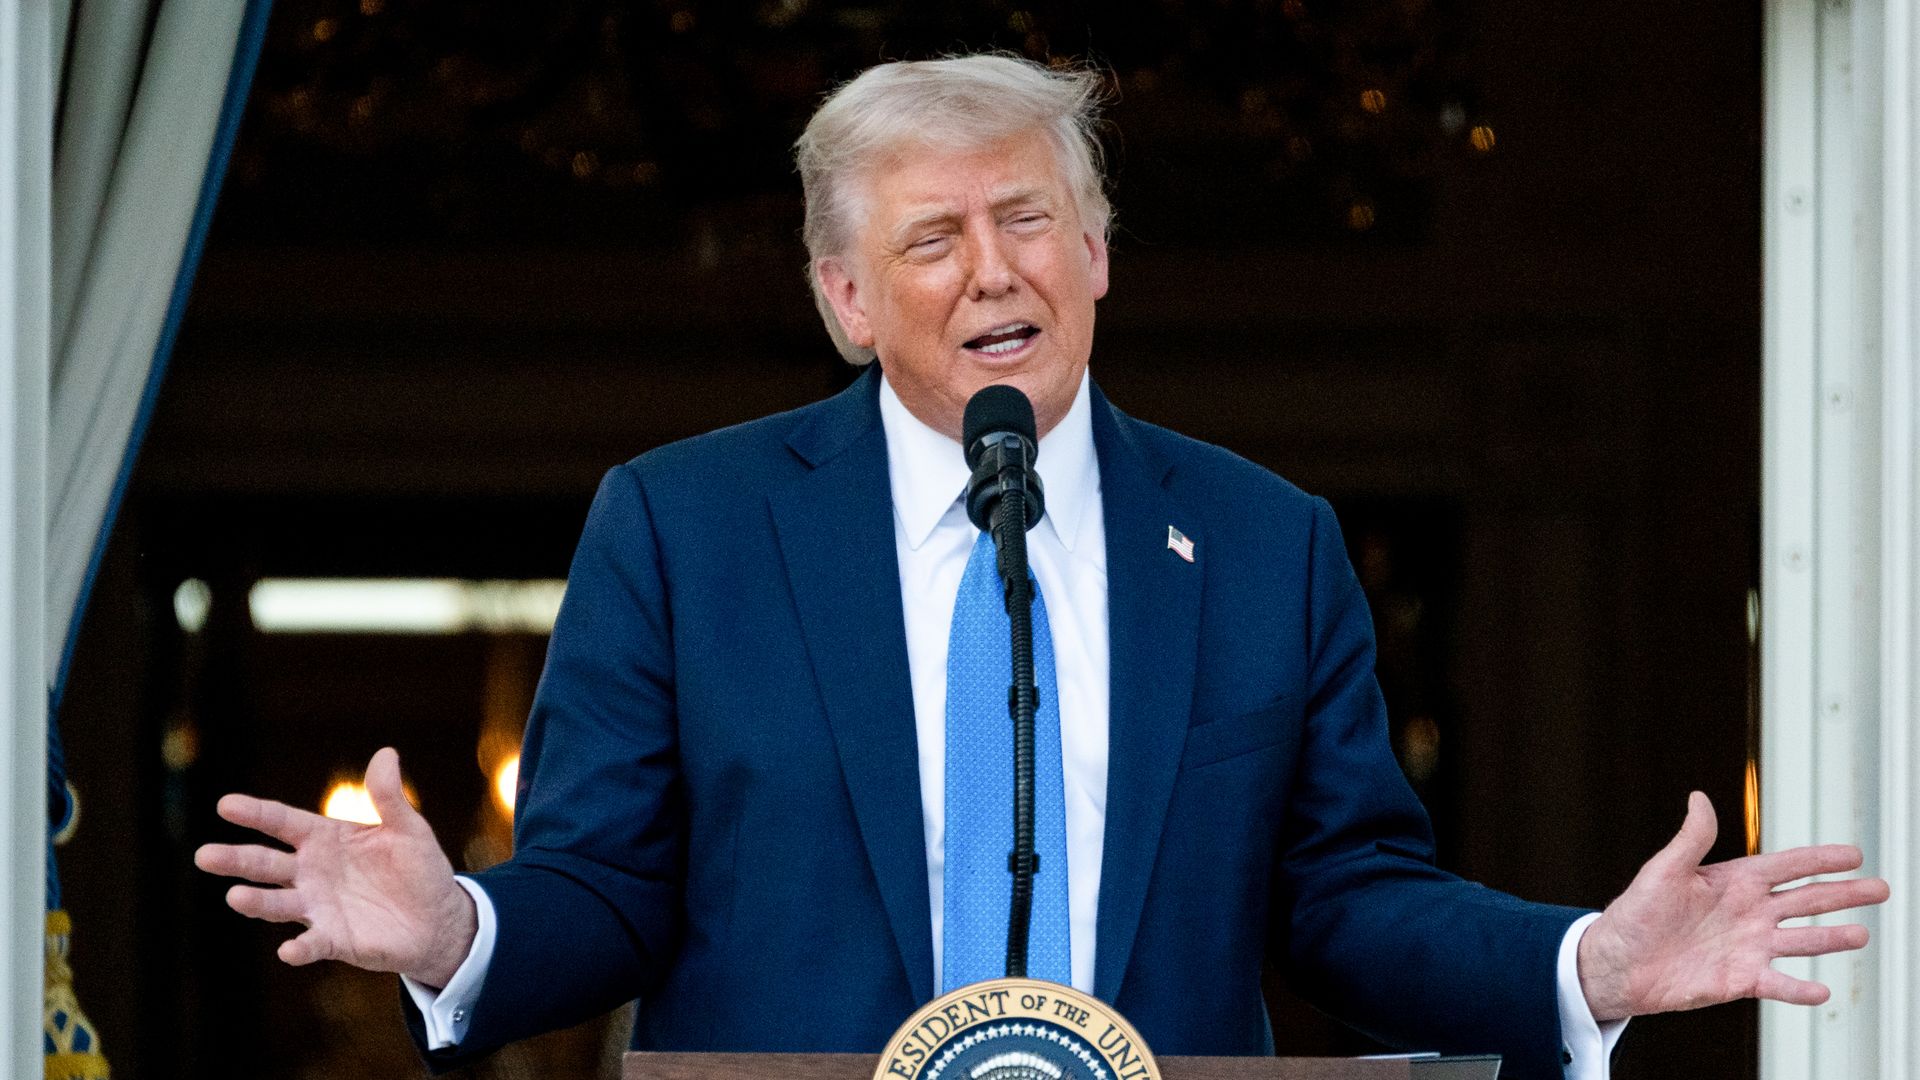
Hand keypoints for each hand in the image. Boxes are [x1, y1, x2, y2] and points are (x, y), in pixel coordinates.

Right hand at [194, 747, 477, 987]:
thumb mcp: (408, 828)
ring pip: (278, 903)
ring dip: (257, 902)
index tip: (225, 805)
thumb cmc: (418, 867)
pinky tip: (289, 950)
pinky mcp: (333, 939)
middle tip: (204, 855)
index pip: (283, 823)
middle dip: (236, 859)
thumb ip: (390, 797)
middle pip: (266, 864)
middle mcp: (312, 872)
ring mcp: (318, 907)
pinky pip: (311, 944)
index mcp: (325, 839)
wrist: (437, 917)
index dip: (256, 813)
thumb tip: (386, 753)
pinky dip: (299, 948)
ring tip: (235, 896)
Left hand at [1577, 791, 1890, 1021]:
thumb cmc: (1634, 914)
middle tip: (1881, 888)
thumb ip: (1691, 839)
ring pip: (1802, 941)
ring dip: (1832, 938)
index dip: (1820, 860)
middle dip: (1844, 894)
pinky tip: (1823, 991)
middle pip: (1807, 901)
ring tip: (1862, 934)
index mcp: (1734, 882)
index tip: (1854, 854)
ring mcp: (1749, 946)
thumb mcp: (1663, 871)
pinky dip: (1800, 989)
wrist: (1618, 963)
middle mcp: (1749, 913)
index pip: (1787, 867)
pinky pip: (1779, 984)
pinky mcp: (1741, 979)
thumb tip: (1699, 798)